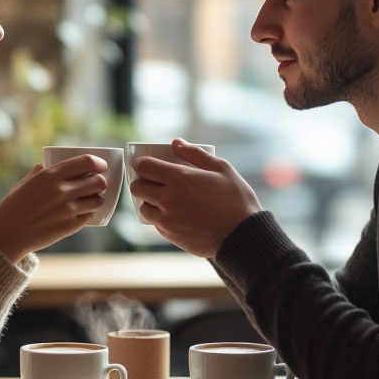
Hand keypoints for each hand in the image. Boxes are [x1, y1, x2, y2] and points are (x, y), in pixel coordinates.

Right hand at [0, 154, 107, 262]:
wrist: (8, 235)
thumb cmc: (13, 208)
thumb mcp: (23, 184)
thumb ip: (38, 173)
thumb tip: (46, 164)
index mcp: (50, 175)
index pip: (86, 162)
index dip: (99, 163)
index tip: (101, 166)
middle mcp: (62, 190)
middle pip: (98, 181)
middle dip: (102, 182)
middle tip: (98, 184)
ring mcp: (68, 209)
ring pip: (97, 200)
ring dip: (97, 198)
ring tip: (92, 199)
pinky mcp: (70, 226)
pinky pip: (89, 216)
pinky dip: (88, 213)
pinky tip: (82, 213)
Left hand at [128, 139, 262, 256]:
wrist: (242, 235)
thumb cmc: (235, 200)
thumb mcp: (221, 169)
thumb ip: (195, 154)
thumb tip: (176, 143)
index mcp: (179, 178)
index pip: (144, 166)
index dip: (144, 164)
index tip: (149, 166)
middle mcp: (168, 198)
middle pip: (137, 187)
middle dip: (143, 182)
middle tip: (155, 182)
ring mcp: (167, 219)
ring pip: (143, 207)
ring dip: (150, 202)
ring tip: (165, 200)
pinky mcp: (170, 235)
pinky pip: (155, 223)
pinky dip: (160, 217)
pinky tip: (176, 215)